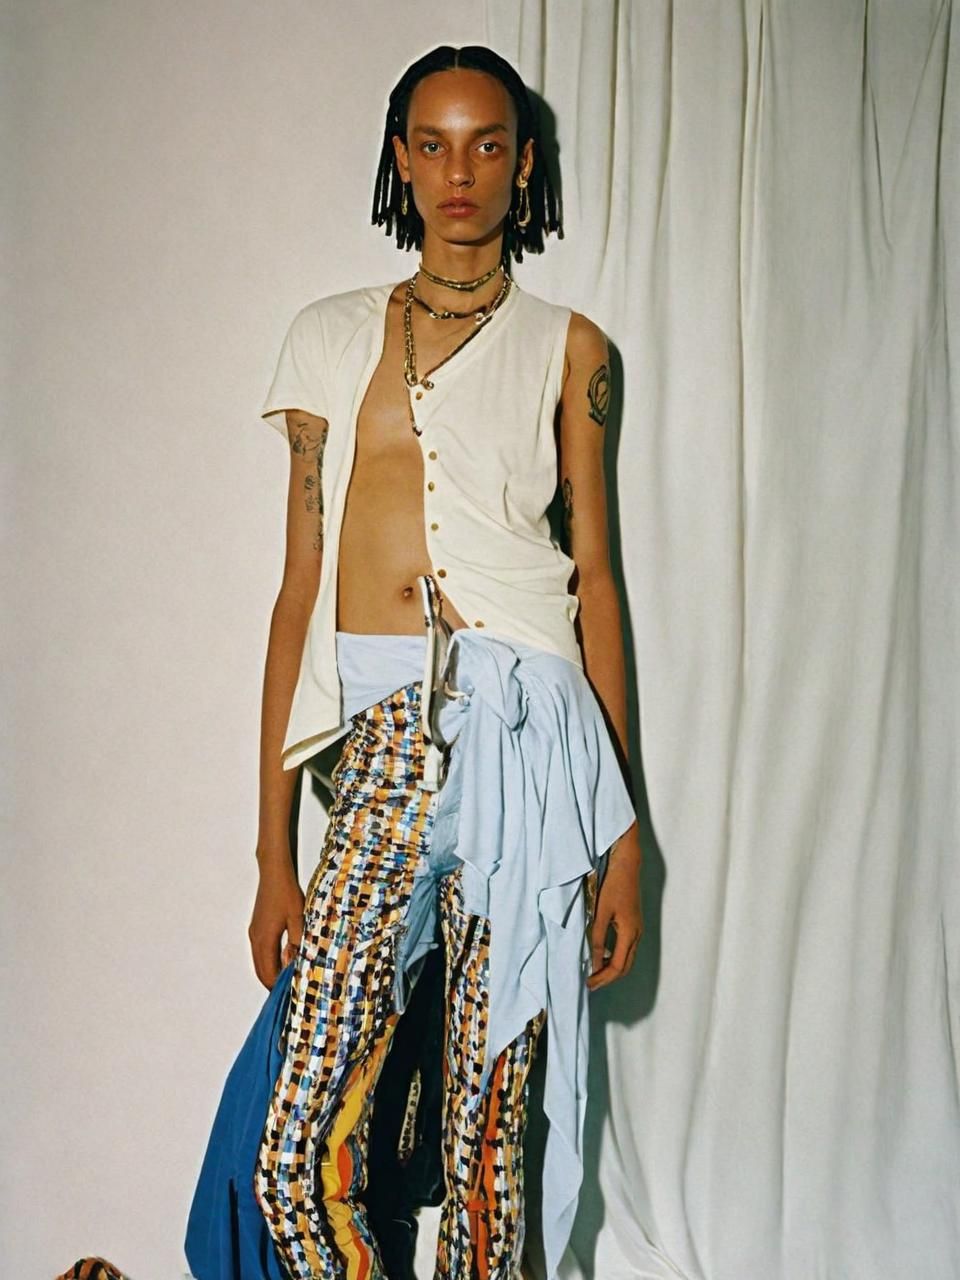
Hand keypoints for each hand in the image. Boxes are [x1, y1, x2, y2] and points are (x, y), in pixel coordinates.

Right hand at [248, 861, 304, 989]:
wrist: (273, 873)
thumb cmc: (286, 893)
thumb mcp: (298, 919)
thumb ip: (296, 943)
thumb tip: (294, 964)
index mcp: (265, 940)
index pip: (268, 972)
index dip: (277, 986)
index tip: (289, 995)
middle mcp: (256, 939)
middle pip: (260, 970)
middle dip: (272, 983)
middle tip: (287, 993)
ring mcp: (254, 933)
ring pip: (259, 961)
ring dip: (270, 972)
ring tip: (287, 978)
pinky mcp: (256, 927)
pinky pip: (260, 951)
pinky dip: (268, 961)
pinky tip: (282, 959)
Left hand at [586, 835, 643, 990]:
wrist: (627, 866)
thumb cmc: (613, 886)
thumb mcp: (600, 913)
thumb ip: (596, 938)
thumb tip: (593, 963)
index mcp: (629, 933)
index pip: (618, 966)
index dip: (603, 977)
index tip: (588, 983)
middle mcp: (637, 934)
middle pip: (625, 967)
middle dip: (608, 977)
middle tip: (590, 984)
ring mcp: (637, 929)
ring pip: (627, 958)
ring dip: (612, 968)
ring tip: (594, 972)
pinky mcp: (634, 924)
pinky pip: (626, 948)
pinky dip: (615, 957)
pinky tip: (602, 955)